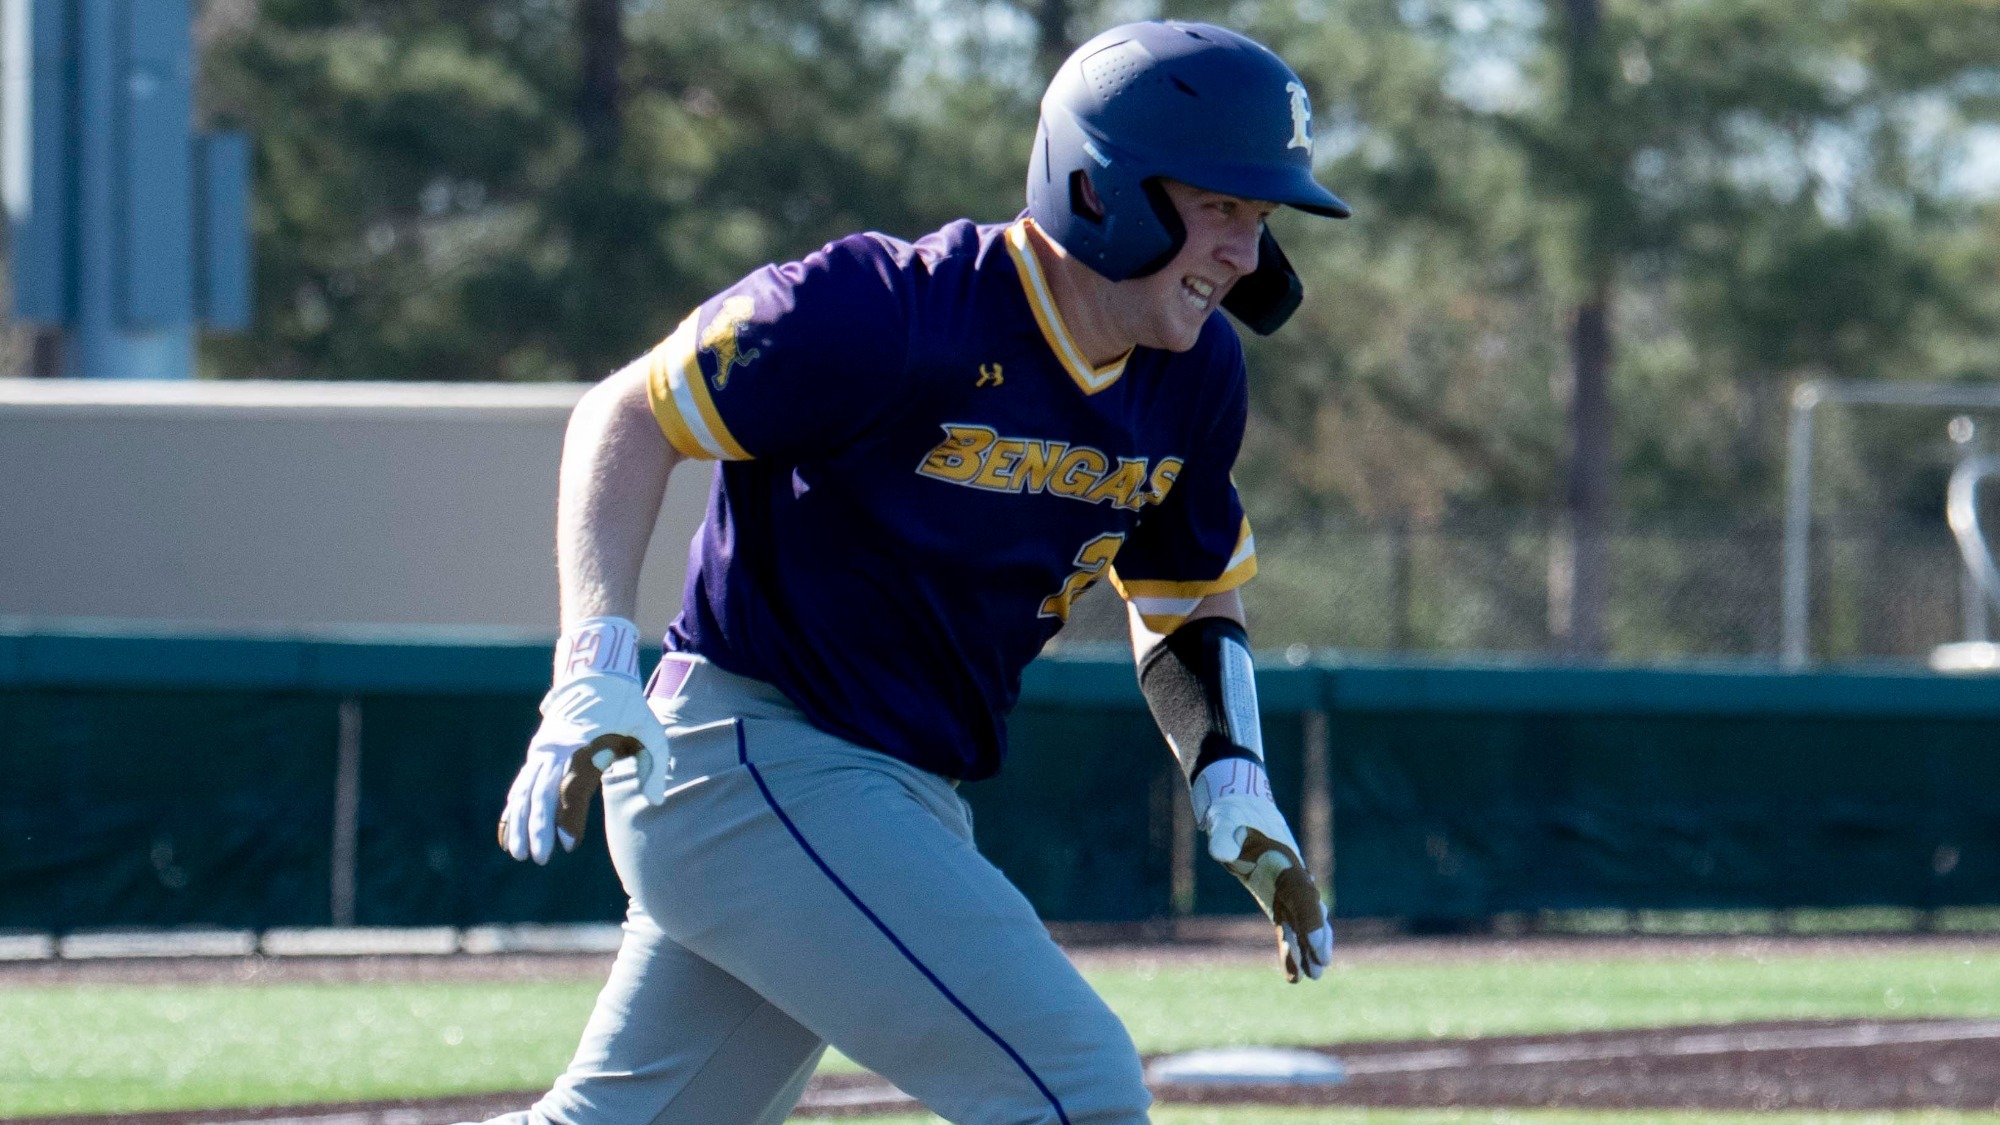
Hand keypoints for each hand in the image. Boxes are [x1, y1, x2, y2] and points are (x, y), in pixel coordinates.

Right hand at [499, 619, 670, 863]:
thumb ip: (654, 765)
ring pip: (525, 791)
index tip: (569, 845)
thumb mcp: (649, 731)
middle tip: (540, 858)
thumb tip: (657, 801)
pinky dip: (513, 809)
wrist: (597, 675)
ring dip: (519, 822)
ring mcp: (544, 750)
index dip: (567, 817)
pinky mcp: (539, 753)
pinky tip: (508, 833)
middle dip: (537, 828)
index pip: (571, 788)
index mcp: (584, 746)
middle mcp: (558, 750)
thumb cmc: (628, 708)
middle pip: (541, 794)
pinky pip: (521, 785)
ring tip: (517, 853)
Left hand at [1193, 760, 1332, 981]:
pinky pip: (1289, 926)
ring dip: (1308, 948)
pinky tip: (1294, 975)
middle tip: (1321, 966)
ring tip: (1313, 976)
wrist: (1240, 807)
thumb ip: (1224, 838)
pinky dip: (1292, 948)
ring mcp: (1287, 889)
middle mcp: (1292, 878)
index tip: (1317, 945)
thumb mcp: (1224, 822)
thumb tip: (1221, 854)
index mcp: (1285, 861)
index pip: (1303, 895)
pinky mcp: (1277, 898)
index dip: (1310, 920)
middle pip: (1309, 913)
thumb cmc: (1232, 816)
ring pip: (1302, 923)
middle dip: (1316, 939)